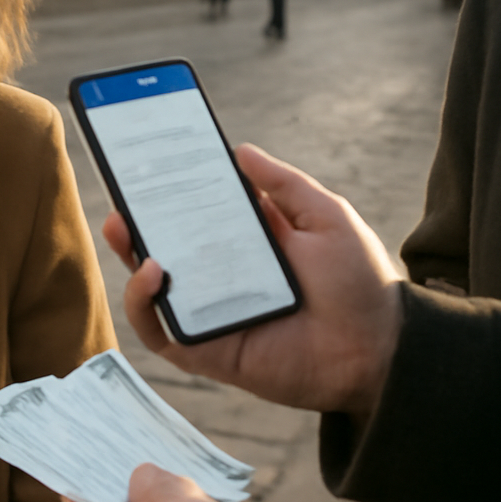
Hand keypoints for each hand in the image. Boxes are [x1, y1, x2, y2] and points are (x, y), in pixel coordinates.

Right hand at [103, 144, 403, 417]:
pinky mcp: (205, 351)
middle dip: (132, 223)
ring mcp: (209, 315)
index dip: (166, 193)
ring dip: (128, 258)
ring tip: (125, 229)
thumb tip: (241, 150)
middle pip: (162, 248)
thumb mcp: (326, 216)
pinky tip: (153, 274)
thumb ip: (283, 184)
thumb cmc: (360, 283)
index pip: (193, 215)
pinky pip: (158, 333)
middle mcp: (220, 278)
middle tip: (119, 196)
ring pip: (149, 290)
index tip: (144, 165)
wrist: (380, 348)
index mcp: (245, 245)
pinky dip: (141, 305)